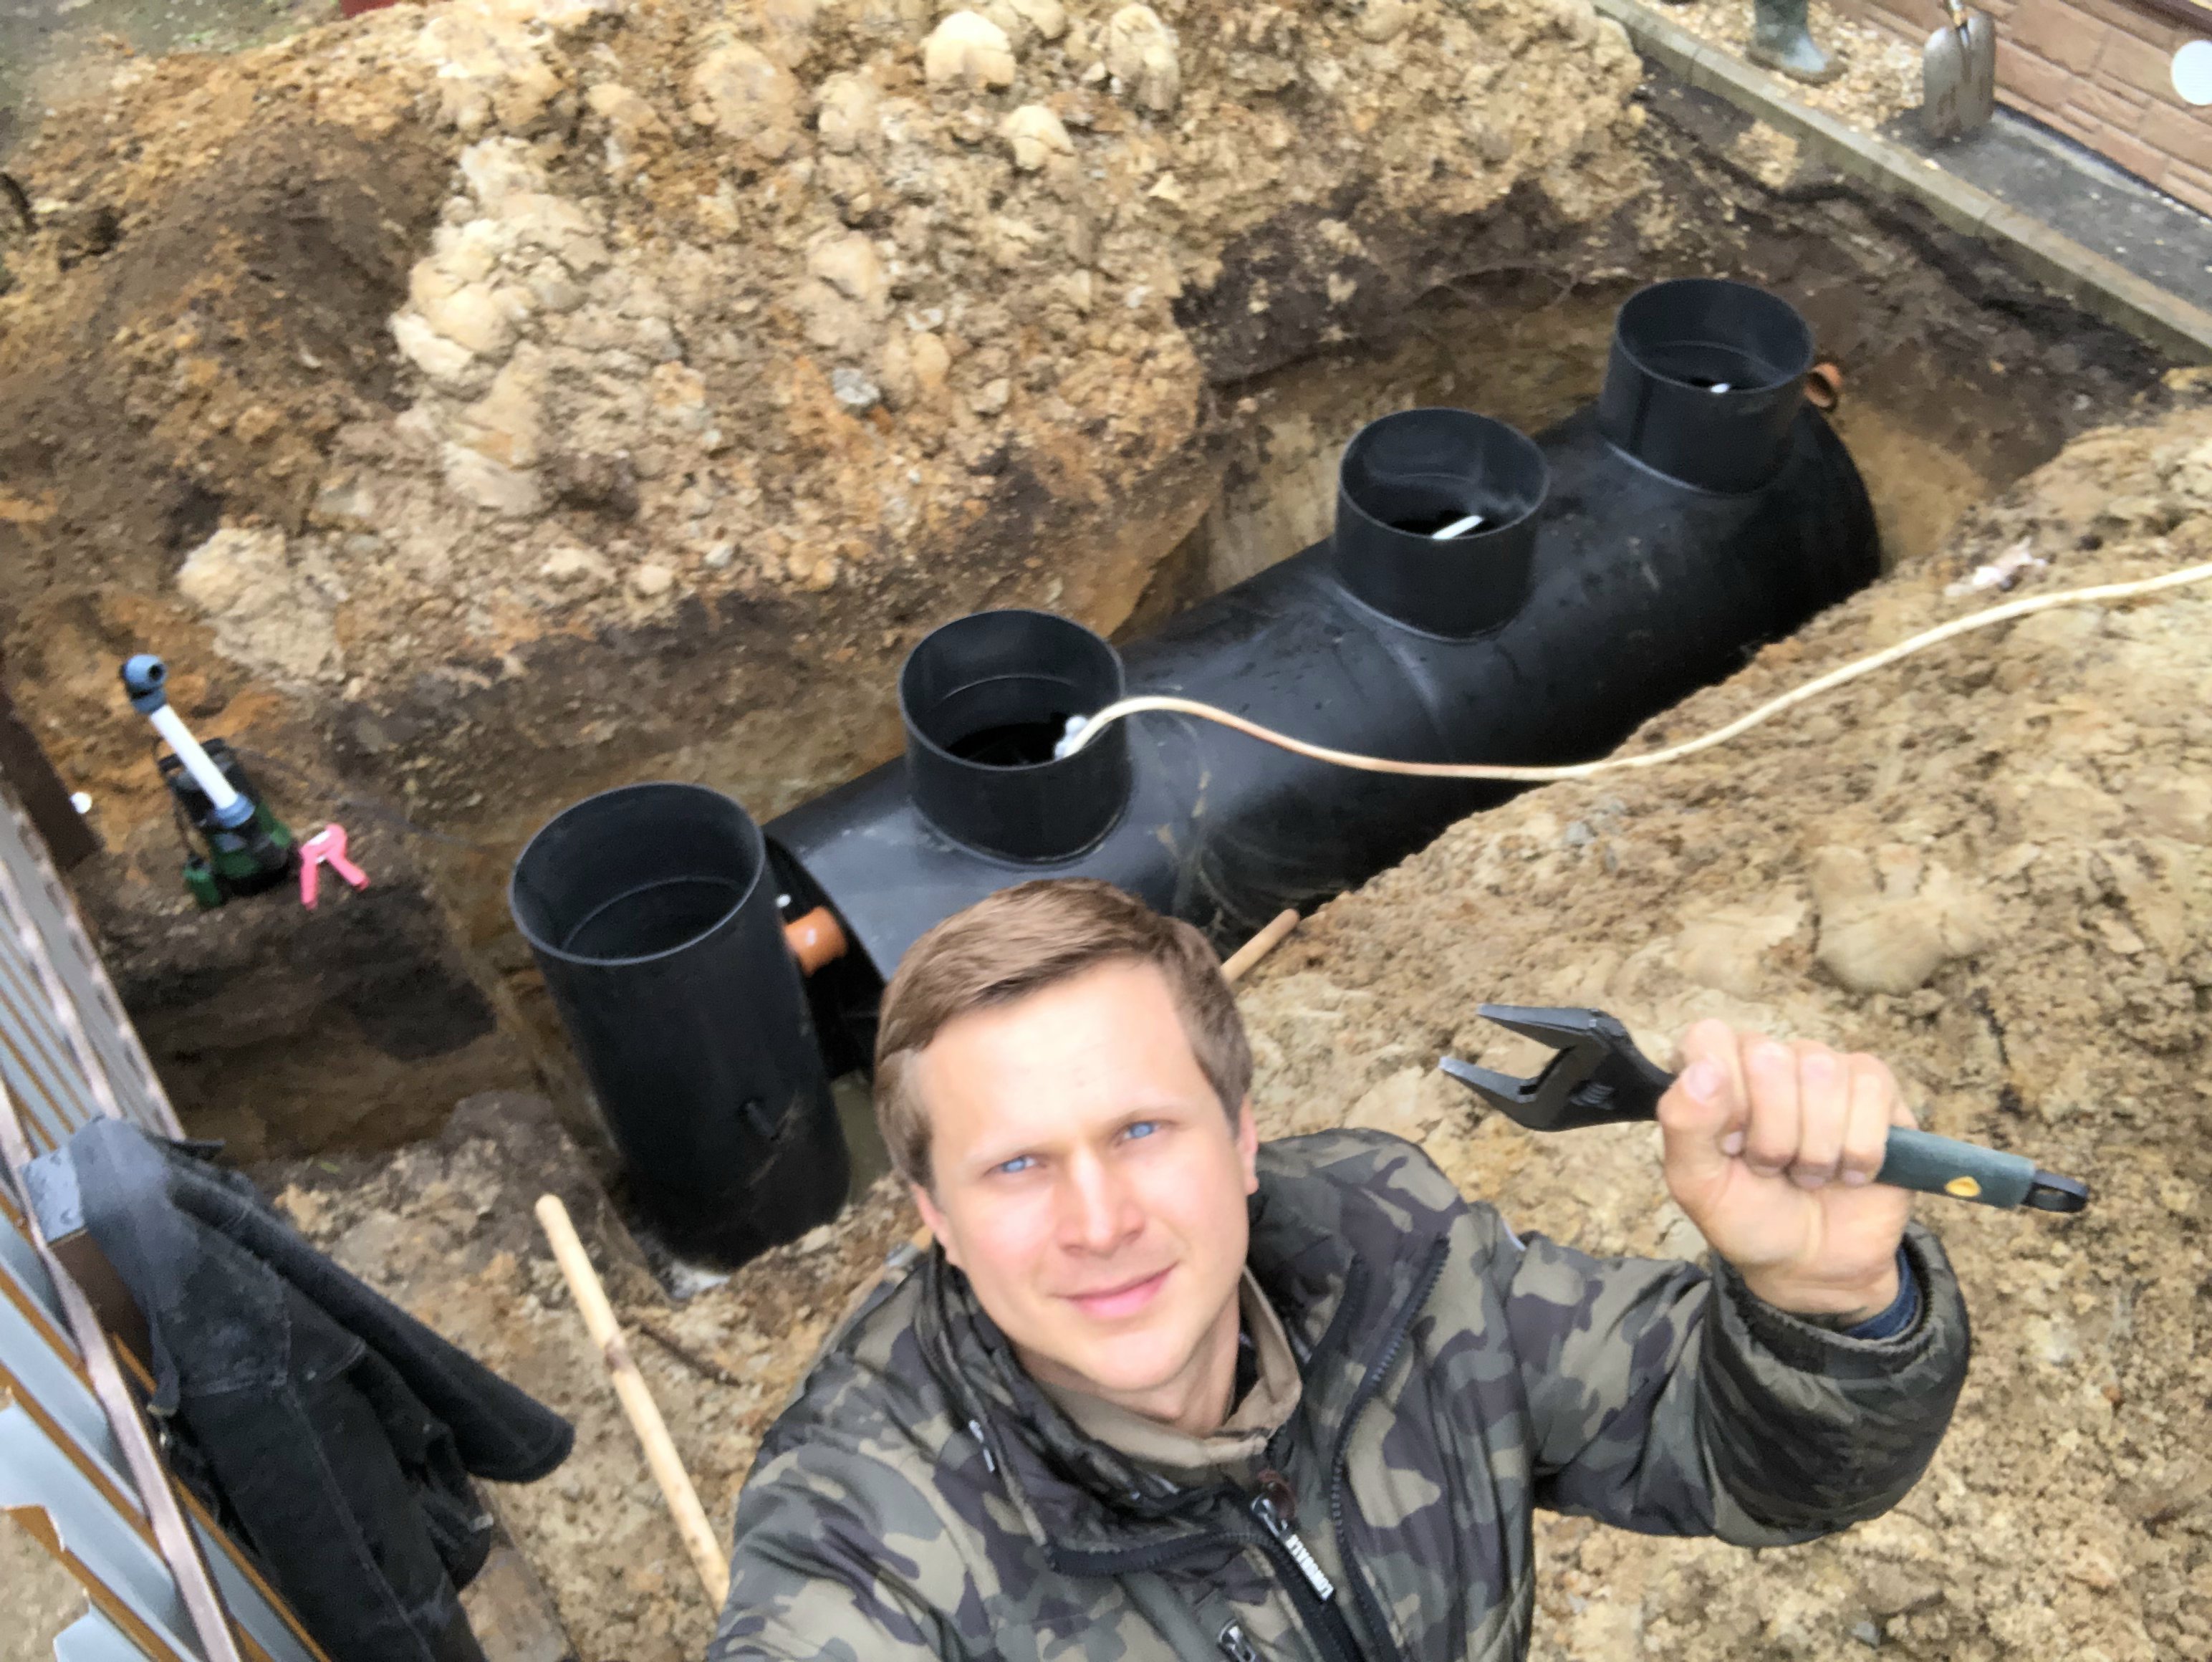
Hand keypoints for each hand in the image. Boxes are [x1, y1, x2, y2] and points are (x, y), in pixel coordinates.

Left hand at [1657, 1019, 1914, 1320]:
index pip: (1710, 1038)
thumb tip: (1703, 1068)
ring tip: (1808, 1173)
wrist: (1815, 1264)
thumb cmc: (1747, 1217)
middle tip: (1771, 1167)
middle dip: (1772, 1133)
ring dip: (1816, 1146)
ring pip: (1823, 1072)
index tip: (1730, 1144)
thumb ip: (1684, 1123)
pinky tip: (1850, 1172)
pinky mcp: (1876, 1088)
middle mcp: (1767, 1058)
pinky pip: (1872, 1087)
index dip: (1723, 1096)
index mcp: (1714, 1070)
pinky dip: (1860, 1147)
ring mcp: (1823, 1068)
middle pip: (1769, 1057)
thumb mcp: (1697, 1184)